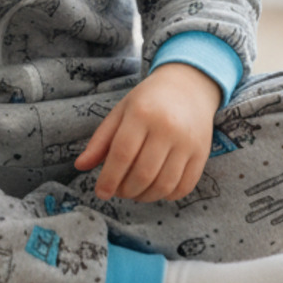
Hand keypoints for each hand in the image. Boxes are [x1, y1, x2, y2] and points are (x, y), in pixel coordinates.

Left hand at [73, 64, 221, 202]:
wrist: (188, 86)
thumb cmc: (148, 101)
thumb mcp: (120, 112)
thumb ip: (100, 140)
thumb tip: (80, 166)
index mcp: (142, 113)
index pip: (123, 154)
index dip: (109, 179)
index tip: (101, 192)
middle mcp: (168, 127)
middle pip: (143, 173)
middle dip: (126, 190)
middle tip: (119, 191)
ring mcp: (188, 142)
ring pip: (164, 185)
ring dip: (145, 197)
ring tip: (135, 192)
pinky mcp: (202, 153)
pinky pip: (184, 187)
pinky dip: (167, 195)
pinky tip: (156, 188)